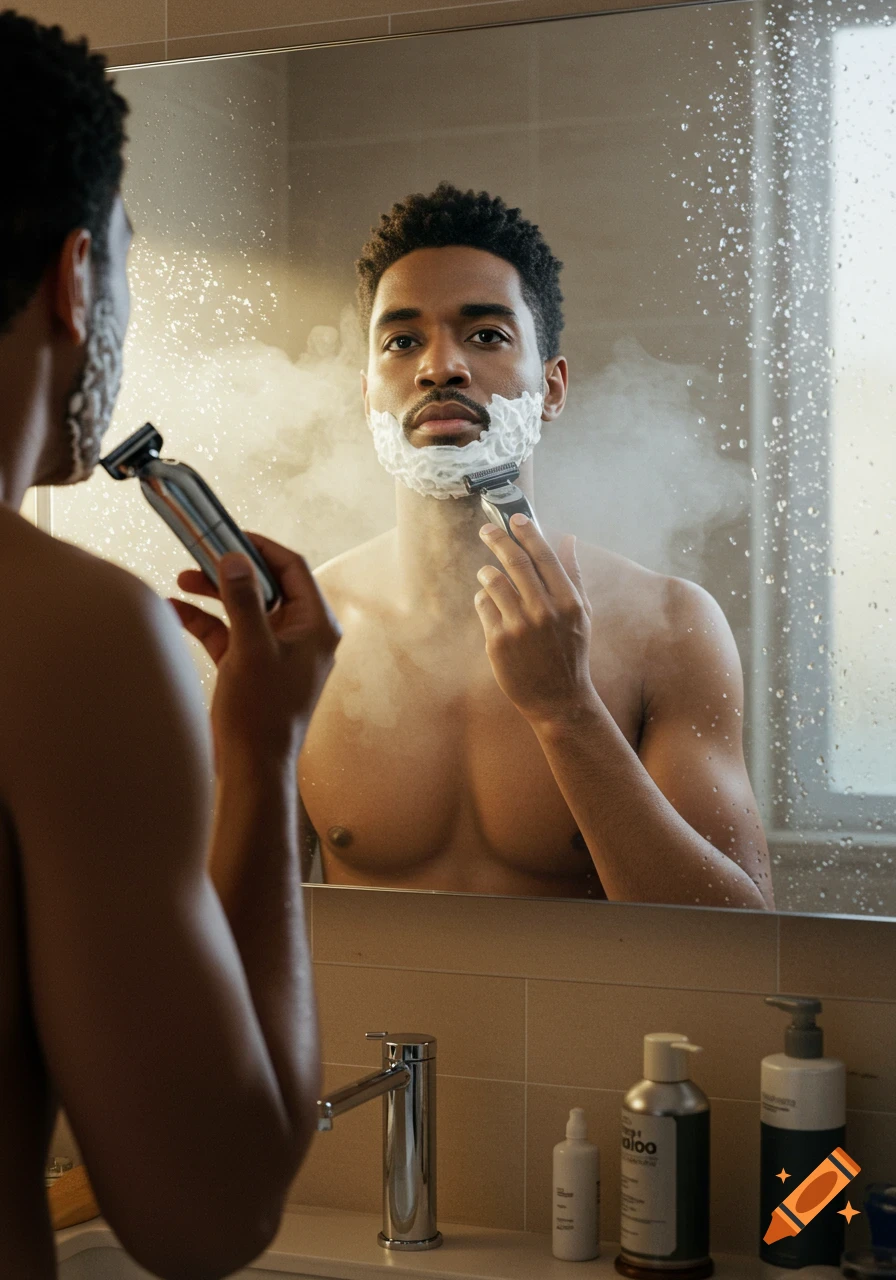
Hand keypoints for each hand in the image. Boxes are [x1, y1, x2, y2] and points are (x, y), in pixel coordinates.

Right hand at [170, 534, 339, 767]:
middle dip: (230, 570)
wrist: (254, 768)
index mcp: (316, 625)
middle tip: (198, 554)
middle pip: (266, 585)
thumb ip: (242, 600)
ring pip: (245, 608)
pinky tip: (175, 610)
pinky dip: (206, 622)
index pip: (293, 568)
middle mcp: (302, 634)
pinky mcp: (254, 667)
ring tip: (181, 580)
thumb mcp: (250, 649)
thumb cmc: (262, 713)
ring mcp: (277, 650)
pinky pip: (230, 633)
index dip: (261, 547)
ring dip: (214, 594)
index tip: (228, 533)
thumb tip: (234, 557)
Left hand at [474, 515, 594, 724]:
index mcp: (568, 602)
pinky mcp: (498, 642)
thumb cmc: (570, 653)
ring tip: (487, 573)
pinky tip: (489, 603)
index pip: (545, 556)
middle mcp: (545, 611)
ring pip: (493, 581)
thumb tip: (568, 539)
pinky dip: (483, 599)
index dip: (529, 533)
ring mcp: (520, 627)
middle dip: (498, 540)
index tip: (516, 518)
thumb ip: (574, 575)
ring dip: (487, 571)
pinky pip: (483, 606)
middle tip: (487, 530)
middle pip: (516, 563)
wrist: (558, 699)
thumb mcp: (582, 614)